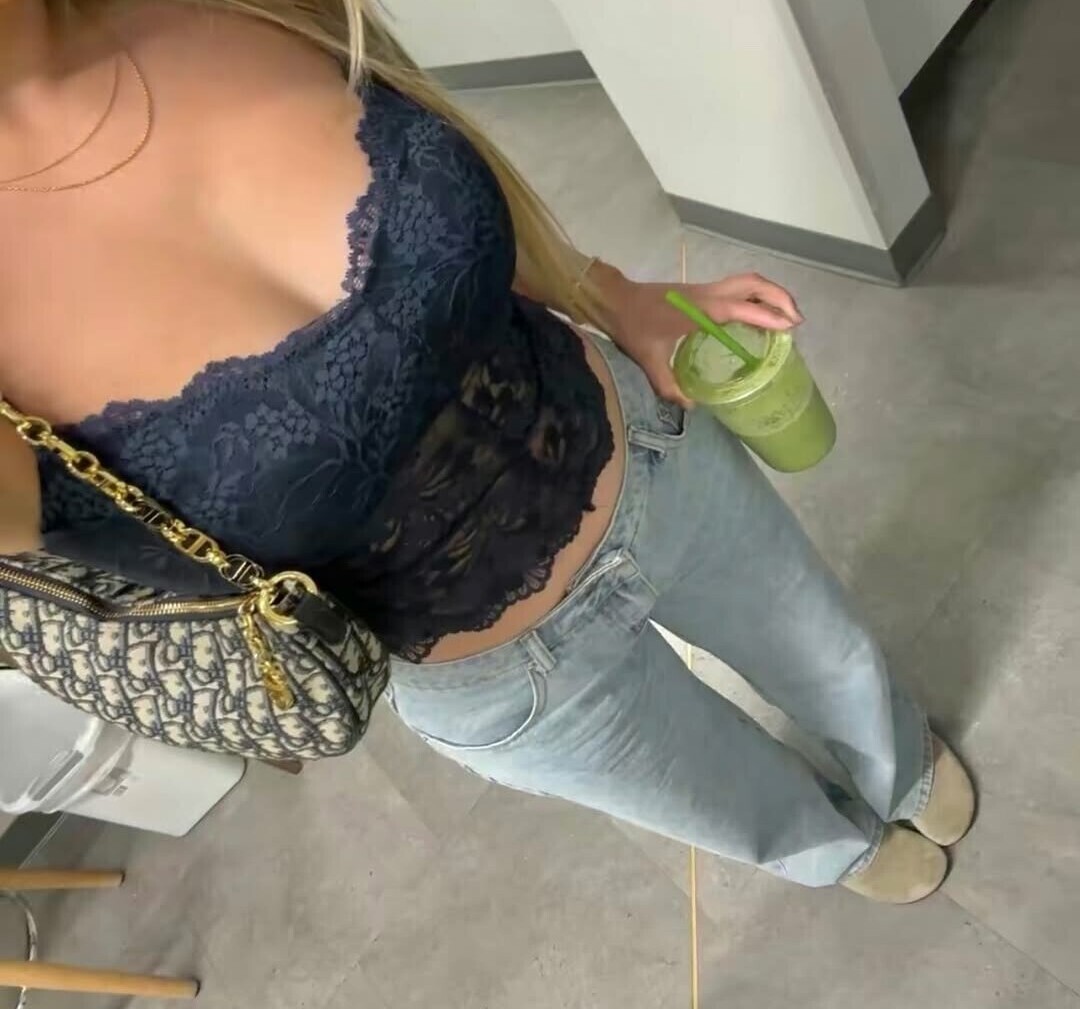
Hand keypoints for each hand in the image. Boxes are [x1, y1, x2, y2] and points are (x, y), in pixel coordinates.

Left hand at [607, 270, 803, 407]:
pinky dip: (755, 297)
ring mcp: (704, 289)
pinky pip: (735, 288)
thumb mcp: (648, 360)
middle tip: (797, 321)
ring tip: (785, 316)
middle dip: (780, 297)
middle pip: (753, 284)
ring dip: (770, 293)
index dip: (768, 316)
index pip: (742, 308)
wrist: (615, 299)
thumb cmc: (632, 327)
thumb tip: (691, 406)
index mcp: (699, 310)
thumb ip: (669, 386)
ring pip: (746, 281)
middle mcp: (707, 294)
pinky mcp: (700, 290)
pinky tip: (758, 316)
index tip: (790, 327)